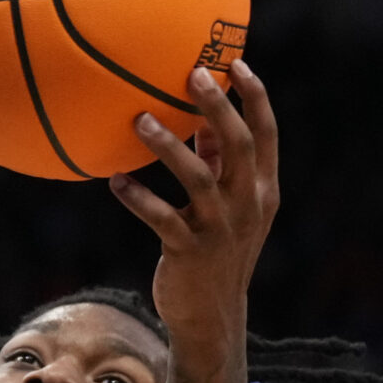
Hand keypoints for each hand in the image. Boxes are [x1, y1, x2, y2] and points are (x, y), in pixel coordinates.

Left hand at [109, 62, 279, 340]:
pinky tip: (115, 180)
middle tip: (193, 74)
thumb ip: (218, 165)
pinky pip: (161, 217)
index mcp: (261, 192)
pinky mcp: (189, 252)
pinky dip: (137, 197)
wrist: (212, 318)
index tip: (236, 63)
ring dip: (168, 147)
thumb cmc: (215, 254)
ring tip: (140, 121)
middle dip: (218, 107)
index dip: (256, 98)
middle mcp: (247, 206)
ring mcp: (220, 229)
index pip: (267, 136)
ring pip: (198, 178)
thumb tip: (198, 120)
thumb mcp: (228, 210)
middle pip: (239, 146)